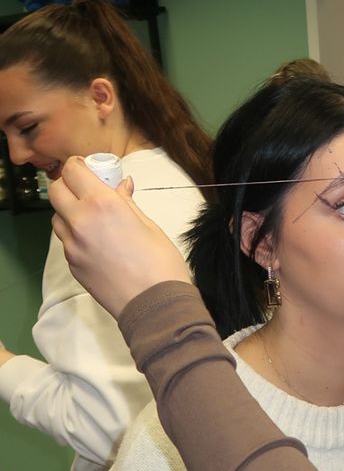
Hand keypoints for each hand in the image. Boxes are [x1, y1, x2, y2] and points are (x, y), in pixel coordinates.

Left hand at [49, 158, 191, 318]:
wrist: (154, 305)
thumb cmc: (160, 263)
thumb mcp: (149, 225)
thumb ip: (127, 202)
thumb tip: (121, 185)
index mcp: (102, 204)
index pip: (73, 171)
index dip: (79, 165)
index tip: (89, 167)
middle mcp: (80, 221)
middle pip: (56, 191)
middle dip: (68, 185)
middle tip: (87, 190)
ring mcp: (72, 245)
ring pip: (57, 217)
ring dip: (68, 211)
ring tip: (92, 218)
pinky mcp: (72, 264)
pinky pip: (66, 241)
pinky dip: (75, 234)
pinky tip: (97, 242)